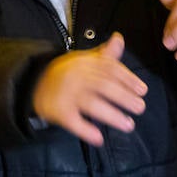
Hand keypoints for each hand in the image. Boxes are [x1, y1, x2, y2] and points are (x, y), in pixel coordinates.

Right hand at [31, 32, 146, 145]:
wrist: (34, 82)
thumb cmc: (66, 73)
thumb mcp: (84, 60)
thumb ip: (104, 54)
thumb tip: (119, 38)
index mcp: (84, 63)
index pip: (109, 69)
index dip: (128, 79)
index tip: (143, 90)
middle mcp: (77, 77)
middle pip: (103, 86)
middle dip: (124, 97)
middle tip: (140, 107)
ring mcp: (67, 94)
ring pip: (91, 104)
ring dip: (112, 115)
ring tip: (128, 124)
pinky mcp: (58, 110)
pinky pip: (73, 121)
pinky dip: (86, 131)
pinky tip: (98, 138)